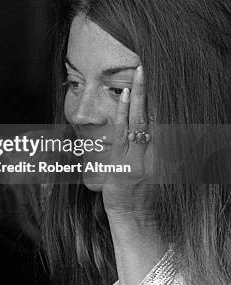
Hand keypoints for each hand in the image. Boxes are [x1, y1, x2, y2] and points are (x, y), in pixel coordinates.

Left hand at [102, 66, 155, 220]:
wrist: (134, 217)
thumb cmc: (137, 193)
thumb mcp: (149, 168)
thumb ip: (146, 147)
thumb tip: (146, 127)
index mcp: (160, 151)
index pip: (160, 118)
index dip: (157, 98)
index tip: (155, 77)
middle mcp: (154, 151)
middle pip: (152, 114)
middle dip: (150, 90)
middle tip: (146, 67)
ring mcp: (139, 156)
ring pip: (139, 119)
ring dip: (138, 95)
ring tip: (138, 73)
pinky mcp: (125, 161)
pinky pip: (124, 131)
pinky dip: (124, 112)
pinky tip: (124, 96)